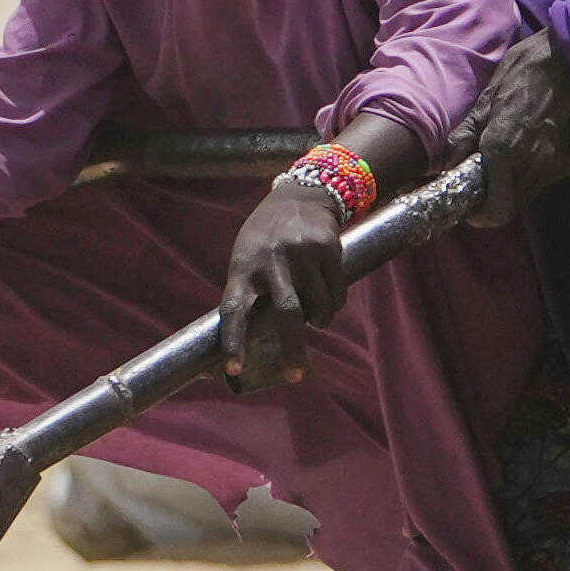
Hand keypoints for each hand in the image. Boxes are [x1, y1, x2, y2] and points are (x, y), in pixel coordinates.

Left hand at [221, 175, 351, 382]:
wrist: (301, 195)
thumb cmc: (266, 237)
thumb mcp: (246, 255)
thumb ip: (248, 291)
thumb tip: (249, 338)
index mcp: (243, 266)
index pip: (233, 308)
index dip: (233, 340)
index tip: (234, 368)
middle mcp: (271, 260)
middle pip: (286, 313)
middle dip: (292, 349)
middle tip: (295, 375)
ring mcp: (301, 253)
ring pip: (318, 307)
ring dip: (319, 322)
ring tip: (316, 322)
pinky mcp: (327, 249)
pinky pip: (336, 294)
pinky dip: (334, 306)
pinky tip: (329, 302)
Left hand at [460, 28, 569, 205]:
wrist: (569, 55)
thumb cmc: (522, 70)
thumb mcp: (485, 100)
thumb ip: (465, 138)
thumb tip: (448, 166)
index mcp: (505, 149)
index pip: (496, 211)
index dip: (481, 217)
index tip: (471, 208)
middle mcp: (533, 165)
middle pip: (511, 208)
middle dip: (494, 201)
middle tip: (483, 182)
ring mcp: (556, 164)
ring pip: (528, 195)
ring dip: (512, 187)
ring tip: (505, 161)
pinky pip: (545, 178)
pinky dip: (531, 173)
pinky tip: (527, 146)